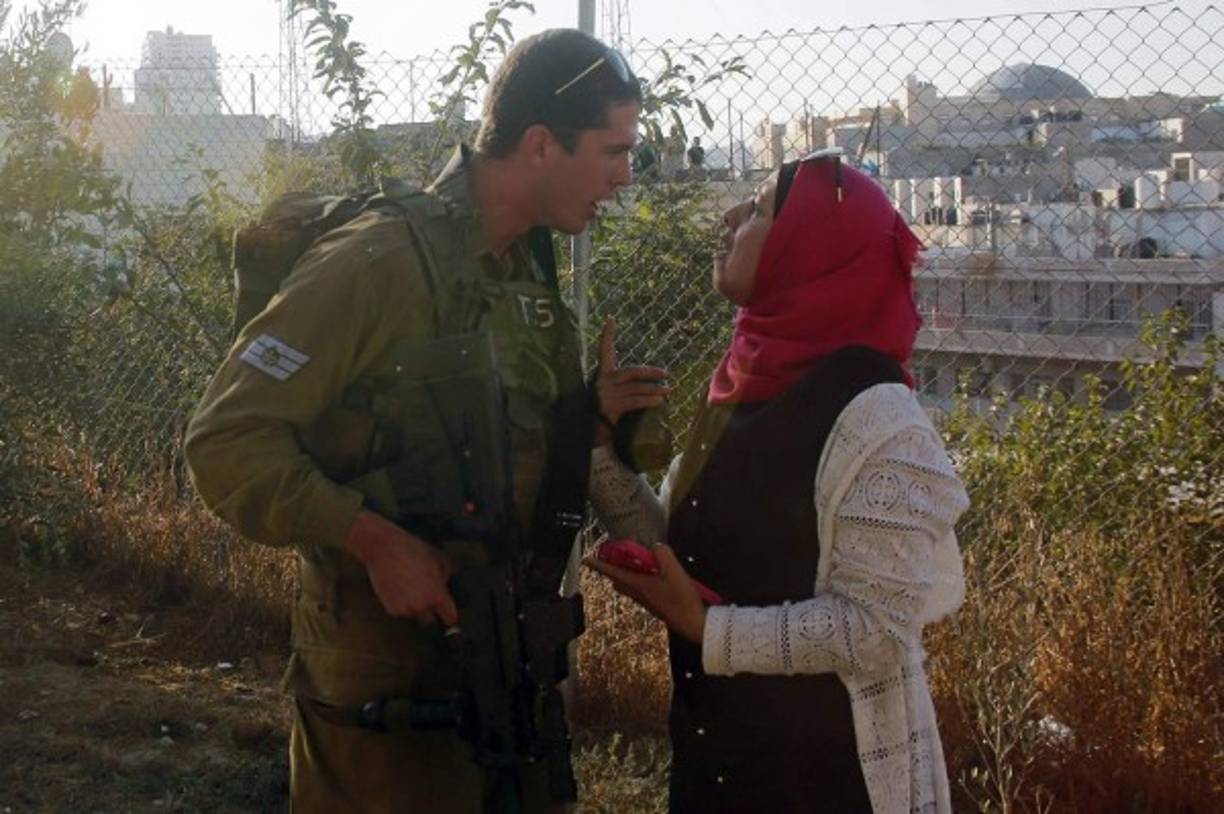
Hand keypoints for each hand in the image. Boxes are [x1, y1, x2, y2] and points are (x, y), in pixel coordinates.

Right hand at [344, 509, 458, 626]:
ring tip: (411, 587)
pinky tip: (400, 588)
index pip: (450, 618)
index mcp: (437, 595)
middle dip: (431, 611)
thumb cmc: (412, 550)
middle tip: (426, 595)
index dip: (450, 616)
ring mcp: (406, 609)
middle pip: (431, 620)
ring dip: (415, 607)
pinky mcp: (392, 609)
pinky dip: (402, 605)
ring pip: (415, 615)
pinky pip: (402, 612)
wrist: (384, 549)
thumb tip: (446, 585)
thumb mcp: (439, 558)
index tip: (449, 615)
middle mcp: (422, 606)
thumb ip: (447, 576)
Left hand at [584, 543, 707, 644]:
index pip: (614, 573)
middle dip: (614, 570)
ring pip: (630, 588)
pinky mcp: (657, 606)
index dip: (600, 565)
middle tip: (615, 559)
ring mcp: (648, 602)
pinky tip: (656, 577)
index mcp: (639, 585)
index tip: (587, 560)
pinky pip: (642, 591)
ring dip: (629, 576)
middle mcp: (640, 595)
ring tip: (638, 564)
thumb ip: (663, 554)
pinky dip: (642, 581)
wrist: (694, 623)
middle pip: (619, 582)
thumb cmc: (682, 599)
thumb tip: (656, 547)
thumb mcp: (674, 571)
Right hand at [592, 317, 668, 445]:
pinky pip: (634, 401)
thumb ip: (621, 386)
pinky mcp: (610, 407)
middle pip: (630, 371)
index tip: (610, 318)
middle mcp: (602, 381)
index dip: (607, 334)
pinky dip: (649, 401)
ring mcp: (606, 394)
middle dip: (649, 372)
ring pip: (635, 388)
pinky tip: (660, 401)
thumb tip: (649, 385)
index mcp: (600, 375)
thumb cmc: (599, 413)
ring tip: (668, 391)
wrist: (586, 433)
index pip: (603, 350)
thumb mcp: (608, 395)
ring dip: (654, 389)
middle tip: (665, 373)